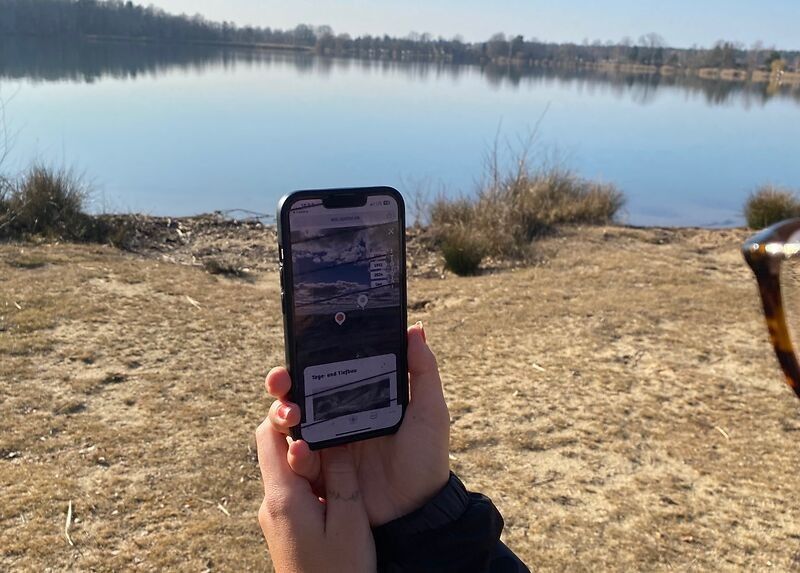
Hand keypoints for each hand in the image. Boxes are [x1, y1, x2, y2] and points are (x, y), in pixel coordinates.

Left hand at [255, 419, 375, 572]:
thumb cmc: (341, 572)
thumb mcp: (349, 521)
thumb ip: (340, 476)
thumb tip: (333, 435)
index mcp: (283, 497)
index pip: (270, 437)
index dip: (286, 411)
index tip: (310, 399)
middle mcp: (272, 503)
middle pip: (273, 446)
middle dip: (295, 423)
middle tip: (325, 412)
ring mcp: (276, 514)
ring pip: (283, 464)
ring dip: (306, 446)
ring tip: (337, 436)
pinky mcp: (286, 523)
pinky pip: (292, 483)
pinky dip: (310, 468)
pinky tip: (334, 469)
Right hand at [265, 322, 450, 526]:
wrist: (419, 509)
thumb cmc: (426, 456)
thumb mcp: (429, 411)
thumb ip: (423, 371)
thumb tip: (416, 328)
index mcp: (357, 399)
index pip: (323, 373)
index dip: (303, 361)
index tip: (295, 354)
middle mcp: (335, 419)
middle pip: (297, 395)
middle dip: (282, 385)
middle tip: (283, 382)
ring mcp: (324, 447)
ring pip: (288, 424)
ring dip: (281, 415)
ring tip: (293, 416)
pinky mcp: (319, 475)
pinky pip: (294, 460)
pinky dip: (291, 453)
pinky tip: (300, 450)